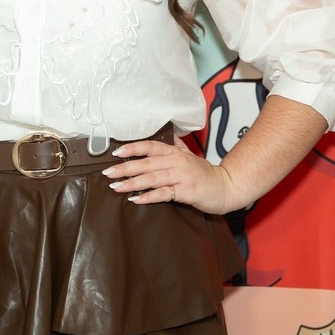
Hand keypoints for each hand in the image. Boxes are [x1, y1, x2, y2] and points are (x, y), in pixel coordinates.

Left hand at [103, 135, 235, 213]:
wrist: (226, 187)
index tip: (116, 152)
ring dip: (132, 182)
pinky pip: (163, 194)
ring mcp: (182, 176)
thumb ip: (175, 146)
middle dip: (125, 167)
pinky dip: (148, 197)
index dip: (133, 148)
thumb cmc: (205, 174)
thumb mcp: (189, 156)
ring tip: (116, 186)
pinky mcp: (186, 191)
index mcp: (175, 153)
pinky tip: (135, 199)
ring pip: (152, 178)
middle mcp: (177, 162)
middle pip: (146, 163)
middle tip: (108, 172)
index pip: (150, 146)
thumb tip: (165, 135)